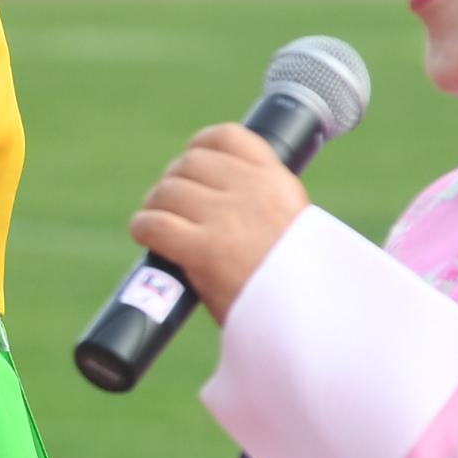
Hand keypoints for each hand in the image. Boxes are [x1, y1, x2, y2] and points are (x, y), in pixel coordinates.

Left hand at [128, 122, 306, 322]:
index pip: (228, 137)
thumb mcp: (295, 231)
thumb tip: (222, 206)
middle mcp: (252, 191)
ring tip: (157, 222)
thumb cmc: (300, 285)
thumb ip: (263, 209)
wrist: (313, 320)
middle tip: (172, 205)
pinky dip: (144, 228)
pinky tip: (146, 236)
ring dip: (156, 206)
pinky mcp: (203, 250)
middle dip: (175, 182)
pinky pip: (155, 224)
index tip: (193, 164)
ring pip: (167, 192)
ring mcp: (226, 219)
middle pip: (189, 164)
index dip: (201, 147)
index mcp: (277, 182)